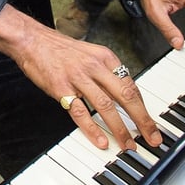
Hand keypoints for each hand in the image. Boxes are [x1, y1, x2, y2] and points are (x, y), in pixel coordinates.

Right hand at [0, 5, 160, 151]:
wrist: (32, 40)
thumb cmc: (59, 48)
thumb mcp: (90, 53)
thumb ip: (106, 72)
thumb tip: (122, 93)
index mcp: (105, 57)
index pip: (131, 84)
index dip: (143, 107)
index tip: (150, 123)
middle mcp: (95, 67)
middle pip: (125, 95)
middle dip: (142, 119)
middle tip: (152, 137)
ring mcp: (78, 78)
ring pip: (106, 106)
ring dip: (120, 129)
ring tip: (129, 145)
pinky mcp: (61, 88)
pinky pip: (80, 112)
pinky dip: (92, 128)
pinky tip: (101, 141)